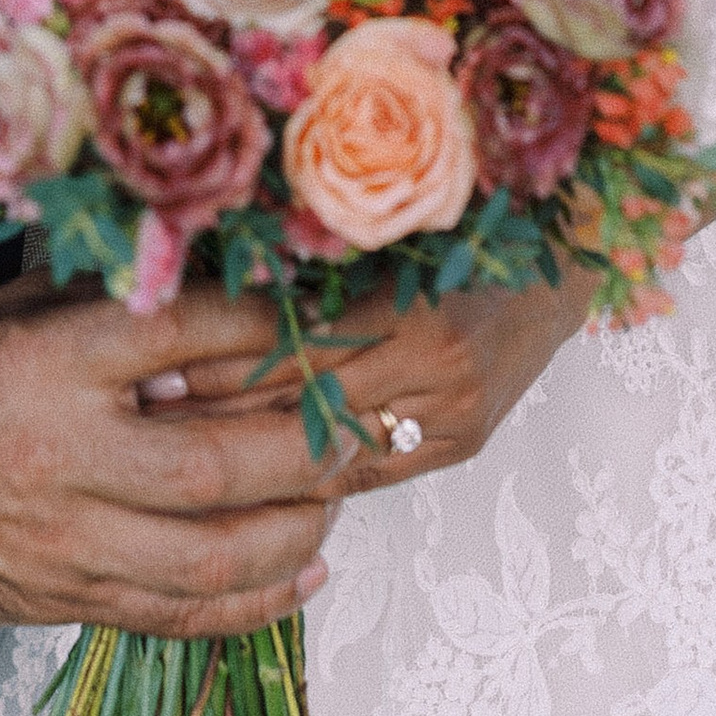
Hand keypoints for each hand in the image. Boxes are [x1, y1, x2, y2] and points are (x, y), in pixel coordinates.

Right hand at [0, 269, 348, 635]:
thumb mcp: (17, 310)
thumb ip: (112, 302)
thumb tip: (222, 272)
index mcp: (49, 365)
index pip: (181, 333)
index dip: (267, 320)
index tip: (326, 310)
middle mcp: (64, 457)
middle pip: (217, 462)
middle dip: (310, 444)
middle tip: (364, 419)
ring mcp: (68, 541)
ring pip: (212, 554)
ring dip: (296, 526)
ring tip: (337, 493)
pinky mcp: (70, 600)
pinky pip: (181, 616)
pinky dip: (258, 600)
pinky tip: (306, 569)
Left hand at [143, 270, 592, 500]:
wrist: (564, 268)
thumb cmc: (470, 236)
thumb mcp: (397, 239)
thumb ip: (322, 278)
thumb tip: (217, 301)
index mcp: (418, 313)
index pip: (298, 355)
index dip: (226, 367)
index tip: (160, 367)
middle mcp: (440, 373)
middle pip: (310, 408)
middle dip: (226, 417)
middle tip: (151, 417)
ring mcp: (456, 417)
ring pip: (334, 450)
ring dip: (259, 454)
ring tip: (183, 454)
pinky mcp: (464, 445)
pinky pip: (372, 472)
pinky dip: (314, 474)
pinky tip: (259, 479)